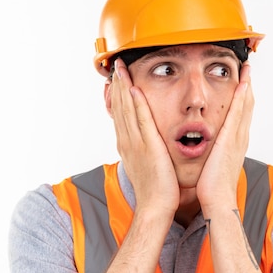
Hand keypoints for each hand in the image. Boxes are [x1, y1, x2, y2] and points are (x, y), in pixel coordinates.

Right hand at [109, 59, 179, 218]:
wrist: (155, 206)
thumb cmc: (155, 190)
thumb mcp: (145, 166)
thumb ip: (144, 152)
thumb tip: (146, 145)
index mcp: (127, 146)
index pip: (120, 115)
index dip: (117, 96)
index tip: (117, 80)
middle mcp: (127, 142)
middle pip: (119, 107)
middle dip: (117, 85)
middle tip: (116, 66)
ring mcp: (136, 143)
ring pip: (127, 109)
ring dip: (123, 87)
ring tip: (121, 69)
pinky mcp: (148, 145)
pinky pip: (141, 119)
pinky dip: (136, 103)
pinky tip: (134, 88)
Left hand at [196, 62, 253, 215]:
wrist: (217, 200)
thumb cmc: (212, 187)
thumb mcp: (213, 164)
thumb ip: (213, 153)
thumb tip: (209, 149)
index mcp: (235, 144)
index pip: (240, 115)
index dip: (243, 98)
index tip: (242, 83)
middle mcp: (240, 138)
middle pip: (247, 107)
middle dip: (248, 87)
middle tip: (247, 70)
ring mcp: (237, 138)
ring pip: (245, 106)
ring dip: (247, 86)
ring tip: (246, 70)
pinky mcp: (231, 140)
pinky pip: (237, 114)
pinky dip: (241, 98)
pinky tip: (242, 84)